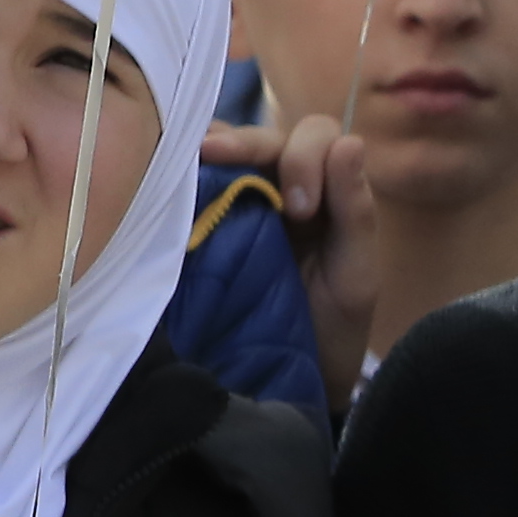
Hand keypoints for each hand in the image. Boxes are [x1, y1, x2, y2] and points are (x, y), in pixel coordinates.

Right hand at [202, 108, 385, 394]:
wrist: (295, 380)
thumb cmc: (332, 326)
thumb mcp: (354, 274)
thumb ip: (355, 212)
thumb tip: (349, 142)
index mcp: (324, 190)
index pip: (311, 135)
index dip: (304, 156)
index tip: (300, 209)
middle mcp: (280, 188)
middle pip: (258, 138)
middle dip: (243, 143)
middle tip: (217, 157)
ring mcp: (235, 207)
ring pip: (215, 155)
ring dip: (203, 153)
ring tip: (187, 161)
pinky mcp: (199, 232)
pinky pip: (184, 193)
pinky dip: (175, 180)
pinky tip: (162, 184)